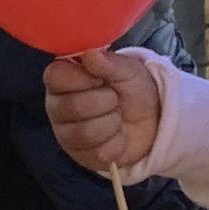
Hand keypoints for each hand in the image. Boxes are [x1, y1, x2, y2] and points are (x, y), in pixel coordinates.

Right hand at [45, 47, 164, 174]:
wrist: (153, 120)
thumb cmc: (132, 89)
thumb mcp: (127, 70)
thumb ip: (109, 62)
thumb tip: (90, 54)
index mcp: (62, 79)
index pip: (55, 76)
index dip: (83, 78)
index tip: (100, 78)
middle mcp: (57, 106)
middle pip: (74, 106)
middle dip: (106, 101)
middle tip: (114, 98)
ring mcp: (66, 133)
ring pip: (85, 132)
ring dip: (112, 122)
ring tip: (116, 117)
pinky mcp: (80, 155)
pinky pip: (99, 151)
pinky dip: (117, 142)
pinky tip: (117, 135)